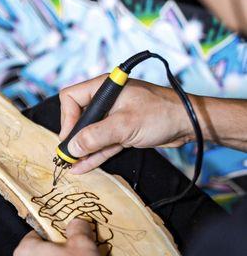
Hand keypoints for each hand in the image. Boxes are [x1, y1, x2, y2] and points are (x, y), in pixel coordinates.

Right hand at [59, 76, 192, 173]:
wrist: (188, 124)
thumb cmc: (160, 114)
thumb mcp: (124, 125)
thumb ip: (95, 136)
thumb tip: (72, 147)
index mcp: (104, 89)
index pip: (72, 98)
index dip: (67, 118)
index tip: (69, 138)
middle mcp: (106, 101)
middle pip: (79, 118)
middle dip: (73, 137)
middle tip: (67, 156)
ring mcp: (114, 118)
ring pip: (91, 134)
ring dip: (82, 149)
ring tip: (70, 165)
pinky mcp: (122, 132)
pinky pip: (103, 143)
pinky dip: (94, 154)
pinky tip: (82, 166)